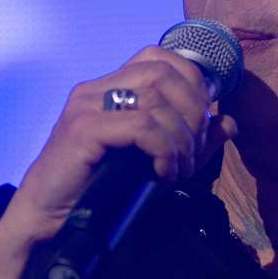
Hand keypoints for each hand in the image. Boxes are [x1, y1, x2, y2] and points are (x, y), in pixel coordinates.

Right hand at [0, 46, 237, 246]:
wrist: (49, 220)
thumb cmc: (99, 191)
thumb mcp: (154, 161)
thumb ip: (190, 140)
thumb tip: (228, 122)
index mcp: (109, 88)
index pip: (160, 58)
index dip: (192, 83)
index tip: (200, 124)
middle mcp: (96, 89)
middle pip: (164, 74)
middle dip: (192, 112)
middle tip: (192, 152)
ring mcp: (86, 107)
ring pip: (157, 99)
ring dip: (180, 138)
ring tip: (178, 169)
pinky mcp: (83, 130)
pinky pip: (141, 127)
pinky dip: (163, 150)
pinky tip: (162, 174)